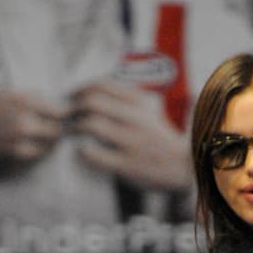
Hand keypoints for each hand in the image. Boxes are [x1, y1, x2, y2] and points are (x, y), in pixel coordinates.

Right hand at [0, 91, 70, 172]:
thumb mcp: (6, 95)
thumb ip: (31, 98)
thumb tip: (55, 105)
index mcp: (22, 99)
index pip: (58, 111)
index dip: (63, 117)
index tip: (62, 121)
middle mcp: (24, 117)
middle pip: (57, 129)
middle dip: (58, 133)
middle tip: (56, 135)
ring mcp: (20, 137)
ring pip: (50, 145)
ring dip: (50, 145)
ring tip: (44, 143)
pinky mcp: (15, 154)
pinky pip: (37, 156)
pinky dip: (38, 154)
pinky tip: (32, 151)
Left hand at [69, 79, 192, 190]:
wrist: (185, 168)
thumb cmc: (161, 139)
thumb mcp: (149, 111)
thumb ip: (127, 99)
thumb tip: (97, 88)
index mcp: (139, 102)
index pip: (102, 84)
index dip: (80, 89)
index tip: (72, 97)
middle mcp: (135, 117)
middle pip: (91, 101)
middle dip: (73, 108)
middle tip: (67, 117)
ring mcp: (131, 141)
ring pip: (91, 124)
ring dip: (74, 128)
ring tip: (70, 133)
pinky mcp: (127, 164)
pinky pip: (94, 154)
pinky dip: (81, 152)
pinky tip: (80, 153)